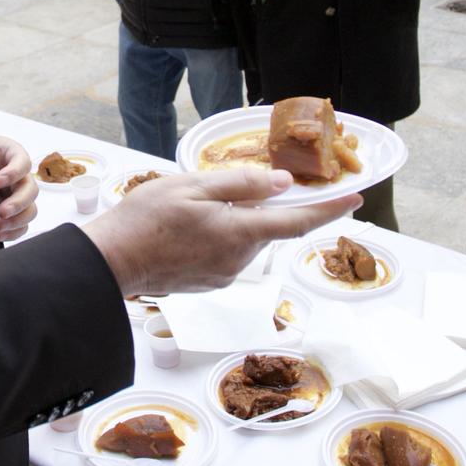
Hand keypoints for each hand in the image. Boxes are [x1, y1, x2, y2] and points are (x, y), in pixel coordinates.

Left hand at [0, 131, 38, 242]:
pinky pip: (21, 223)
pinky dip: (14, 231)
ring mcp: (13, 193)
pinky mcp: (9, 209)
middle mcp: (17, 174)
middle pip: (31, 189)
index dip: (14, 173)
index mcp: (9, 152)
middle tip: (2, 211)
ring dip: (18, 220)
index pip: (22, 162)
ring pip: (30, 209)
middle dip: (19, 202)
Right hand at [79, 168, 358, 295]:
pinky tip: (189, 227)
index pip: (297, 222)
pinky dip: (221, 235)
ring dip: (236, 220)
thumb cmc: (144, 219)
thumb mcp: (192, 186)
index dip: (329, 210)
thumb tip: (282, 184)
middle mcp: (239, 260)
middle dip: (260, 206)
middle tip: (228, 186)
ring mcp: (224, 275)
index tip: (356, 199)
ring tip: (193, 207)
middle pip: (268, 227)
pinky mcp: (210, 281)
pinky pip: (228, 252)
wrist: (110, 263)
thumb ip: (241, 185)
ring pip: (246, 239)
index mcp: (239, 233)